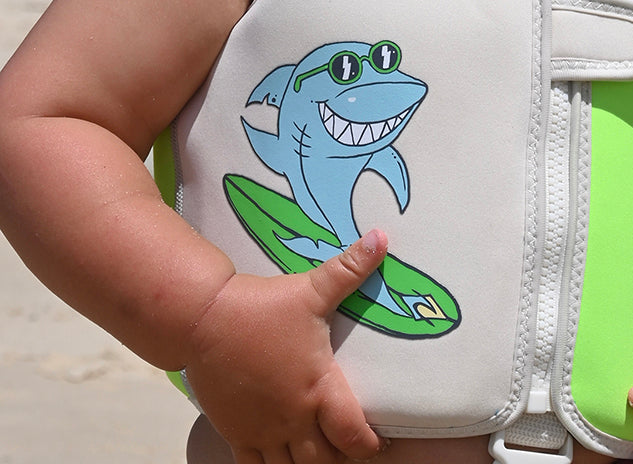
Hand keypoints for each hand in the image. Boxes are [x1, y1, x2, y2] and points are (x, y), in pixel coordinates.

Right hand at [185, 230, 389, 463]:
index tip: (381, 442)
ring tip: (323, 453)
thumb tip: (382, 237)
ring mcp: (262, 431)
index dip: (370, 445)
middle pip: (324, 461)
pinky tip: (283, 461)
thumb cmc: (263, 307)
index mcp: (317, 389)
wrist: (204, 320)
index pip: (351, 434)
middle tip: (353, 446)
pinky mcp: (235, 433)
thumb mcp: (312, 288)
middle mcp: (292, 419)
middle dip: (342, 458)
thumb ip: (351, 268)